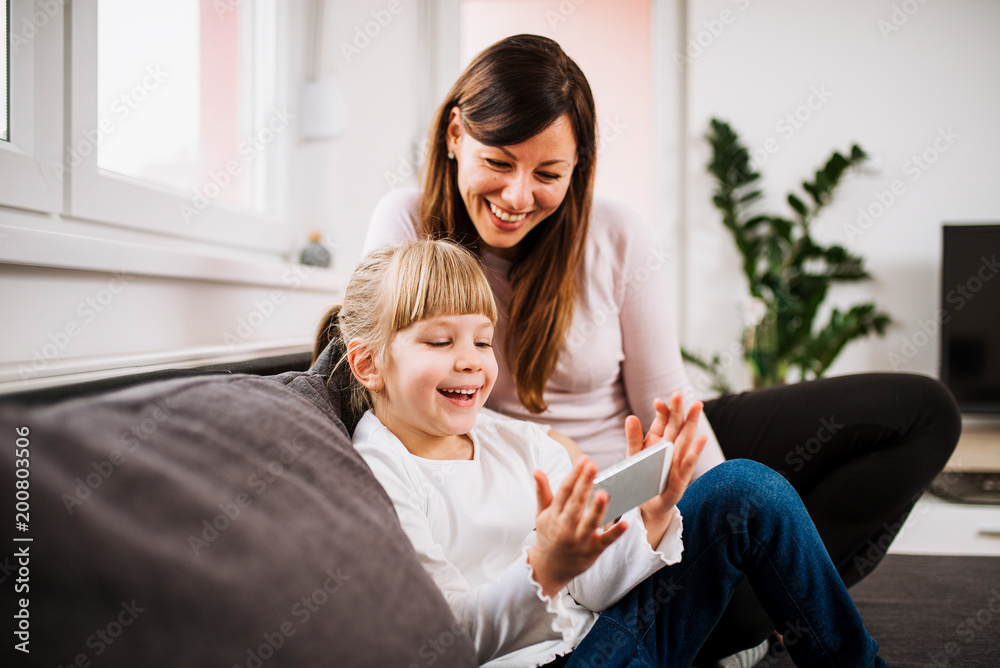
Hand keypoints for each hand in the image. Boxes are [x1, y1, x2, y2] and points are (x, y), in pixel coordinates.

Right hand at [527, 457, 627, 597]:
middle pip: (576, 503)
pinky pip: (605, 542)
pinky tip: (625, 523)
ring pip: (589, 523)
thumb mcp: (541, 514)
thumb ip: (543, 492)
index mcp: (554, 515)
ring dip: (597, 509)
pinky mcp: (592, 552)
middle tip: (593, 465)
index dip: (574, 474)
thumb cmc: (548, 536)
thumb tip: (537, 470)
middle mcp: (565, 527)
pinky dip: (615, 533)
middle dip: (584, 484)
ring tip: (604, 493)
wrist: (548, 569)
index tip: (584, 459)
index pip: (564, 491)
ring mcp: (578, 541)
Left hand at [624, 393, 707, 539]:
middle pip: (677, 425)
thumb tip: (631, 416)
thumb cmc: (642, 477)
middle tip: (679, 394)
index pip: (664, 420)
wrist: (647, 505)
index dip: (663, 410)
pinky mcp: (681, 480)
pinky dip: (694, 452)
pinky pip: (688, 464)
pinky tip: (702, 439)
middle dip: (679, 410)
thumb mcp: (634, 455)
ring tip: (697, 406)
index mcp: (659, 440)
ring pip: (686, 439)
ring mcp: (678, 462)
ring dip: (692, 423)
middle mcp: (671, 448)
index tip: (657, 402)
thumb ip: (633, 437)